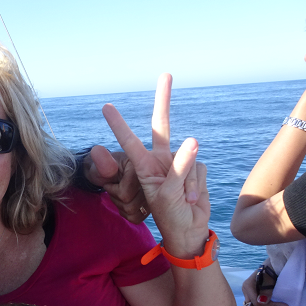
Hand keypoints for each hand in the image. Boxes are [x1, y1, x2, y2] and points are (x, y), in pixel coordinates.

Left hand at [83, 146, 148, 223]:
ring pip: (134, 212)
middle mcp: (153, 180)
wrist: (107, 173)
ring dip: (121, 205)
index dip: (113, 190)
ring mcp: (155, 193)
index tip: (110, 181)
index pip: (125, 194)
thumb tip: (98, 151)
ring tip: (119, 192)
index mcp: (142, 166)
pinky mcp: (151, 204)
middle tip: (115, 187)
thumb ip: (101, 160)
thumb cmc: (103, 168)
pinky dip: (127, 212)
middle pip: (131, 205)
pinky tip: (124, 201)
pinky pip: (137, 218)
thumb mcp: (100, 163)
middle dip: (117, 198)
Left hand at [101, 73, 207, 257]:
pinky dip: (198, 185)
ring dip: (188, 184)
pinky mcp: (195, 168)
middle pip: (162, 125)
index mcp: (144, 166)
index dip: (119, 125)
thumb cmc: (169, 216)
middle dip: (164, 99)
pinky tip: (192, 199)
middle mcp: (160, 160)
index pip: (130, 141)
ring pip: (189, 159)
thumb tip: (193, 140)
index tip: (106, 108)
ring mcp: (179, 163)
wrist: (188, 231)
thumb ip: (179, 169)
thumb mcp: (167, 195)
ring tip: (182, 200)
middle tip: (166, 74)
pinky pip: (200, 169)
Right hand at [242, 263, 288, 305]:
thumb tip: (261, 302)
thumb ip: (265, 290)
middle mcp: (245, 290)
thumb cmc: (271, 268)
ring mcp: (248, 292)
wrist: (273, 262)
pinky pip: (258, 302)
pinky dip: (266, 304)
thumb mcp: (270, 279)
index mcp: (247, 286)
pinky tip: (273, 302)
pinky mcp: (253, 292)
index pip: (256, 303)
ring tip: (278, 304)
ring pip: (255, 305)